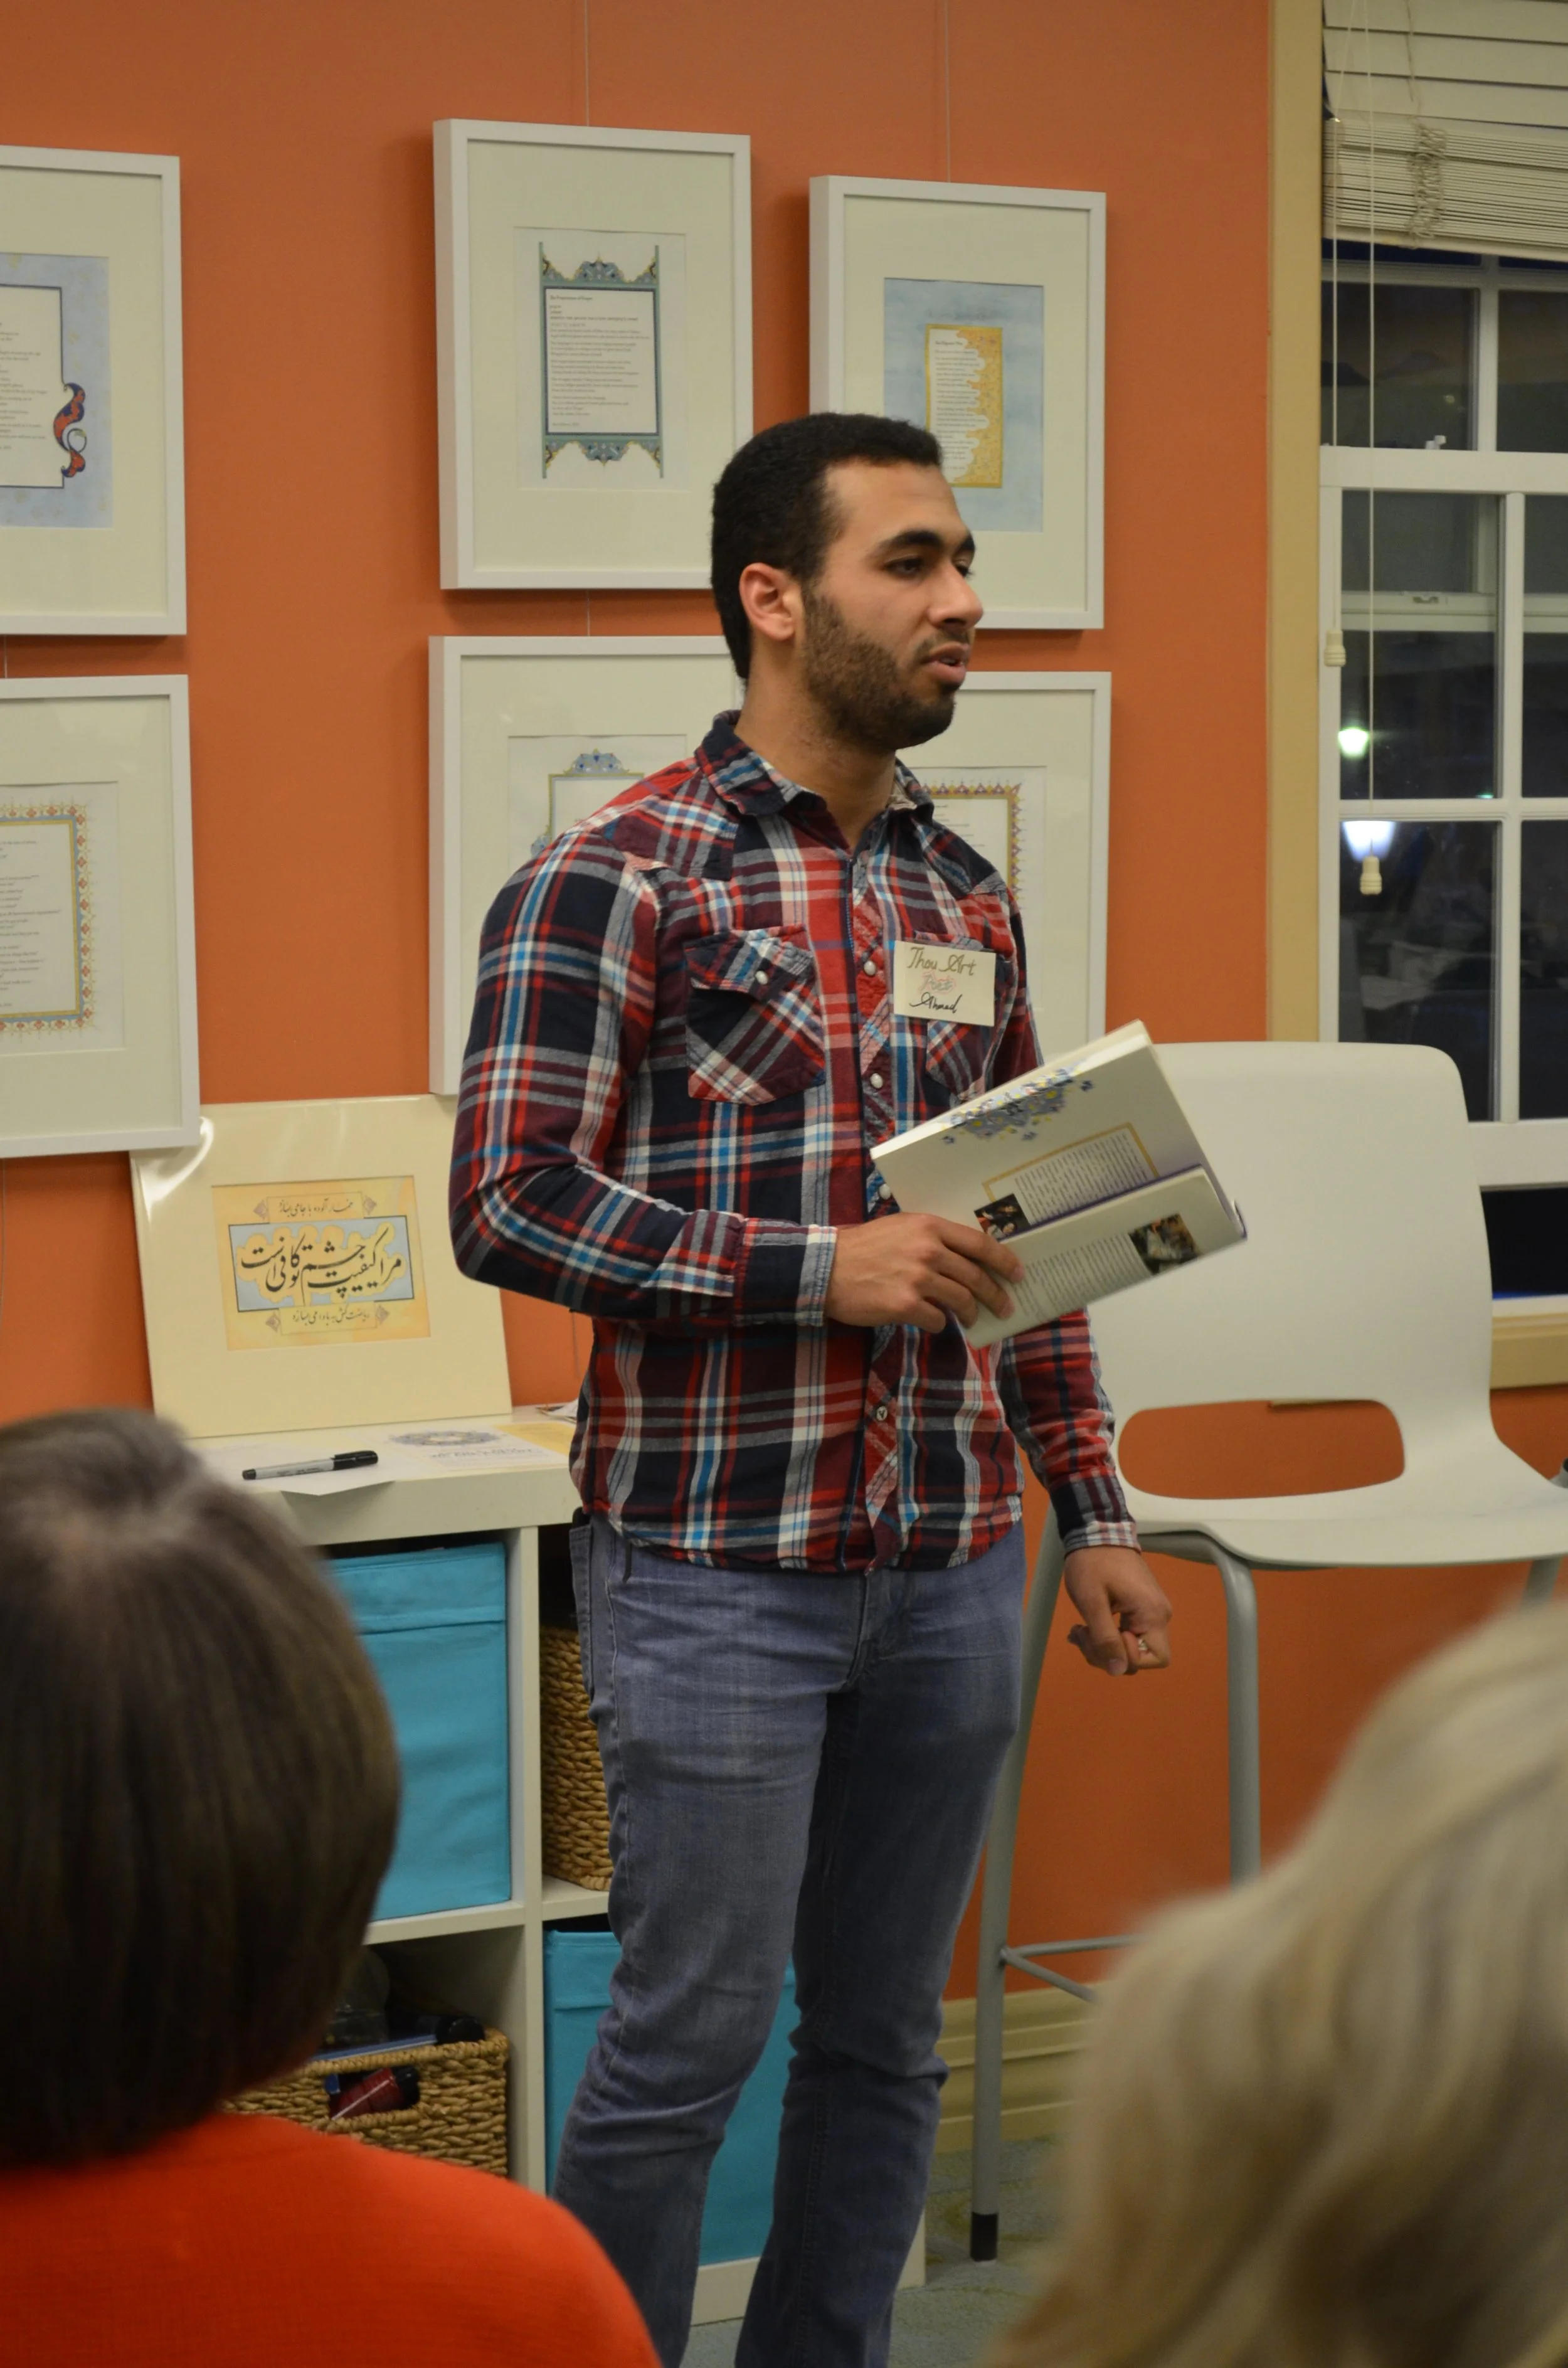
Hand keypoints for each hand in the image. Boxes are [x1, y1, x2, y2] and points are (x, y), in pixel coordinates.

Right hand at [825, 1214, 1022, 1331]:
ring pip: (961, 1300)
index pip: (980, 1244)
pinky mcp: (906, 1305)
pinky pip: (937, 1320)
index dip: (1004, 1261)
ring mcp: (919, 1279)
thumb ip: (932, 1238)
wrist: (827, 1267)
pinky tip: (933, 1322)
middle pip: (976, 1276)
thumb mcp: (901, 1228)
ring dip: (971, 1313)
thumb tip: (964, 1257)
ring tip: (972, 1319)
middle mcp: (929, 1251)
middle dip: (995, 1295)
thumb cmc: (863, 1246)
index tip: (1017, 1273)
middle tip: (1005, 1306)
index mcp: (930, 1227)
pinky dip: (939, 1324)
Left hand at [1063, 1547, 1171, 1676]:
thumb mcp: (1092, 1602)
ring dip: (1101, 1645)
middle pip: (1140, 1657)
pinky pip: (1126, 1634)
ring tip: (1078, 1629)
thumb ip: (1105, 1638)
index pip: (1156, 1660)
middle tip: (1081, 1634)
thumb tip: (1118, 1670)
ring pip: (1129, 1648)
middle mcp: (1158, 1616)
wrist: (1096, 1532)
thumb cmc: (1092, 1564)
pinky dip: (1105, 1635)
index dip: (1127, 1657)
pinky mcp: (1139, 1608)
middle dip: (1107, 1653)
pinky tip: (1084, 1627)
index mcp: (1153, 1614)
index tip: (1104, 1635)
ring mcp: (1150, 1612)